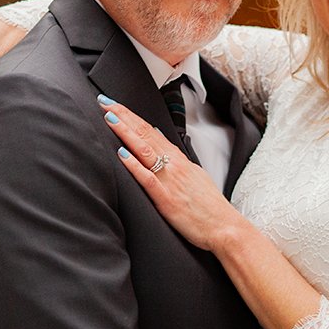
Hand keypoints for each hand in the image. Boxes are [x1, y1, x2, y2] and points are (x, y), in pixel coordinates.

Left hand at [99, 94, 242, 251]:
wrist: (224, 226)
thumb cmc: (208, 205)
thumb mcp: (194, 175)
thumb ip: (175, 159)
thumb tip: (159, 141)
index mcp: (178, 159)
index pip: (151, 130)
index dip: (131, 117)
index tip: (114, 105)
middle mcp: (173, 165)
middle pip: (145, 134)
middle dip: (123, 116)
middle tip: (105, 102)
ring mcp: (169, 180)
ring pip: (144, 150)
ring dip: (125, 132)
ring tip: (109, 118)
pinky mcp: (166, 199)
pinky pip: (148, 179)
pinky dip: (134, 165)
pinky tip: (122, 155)